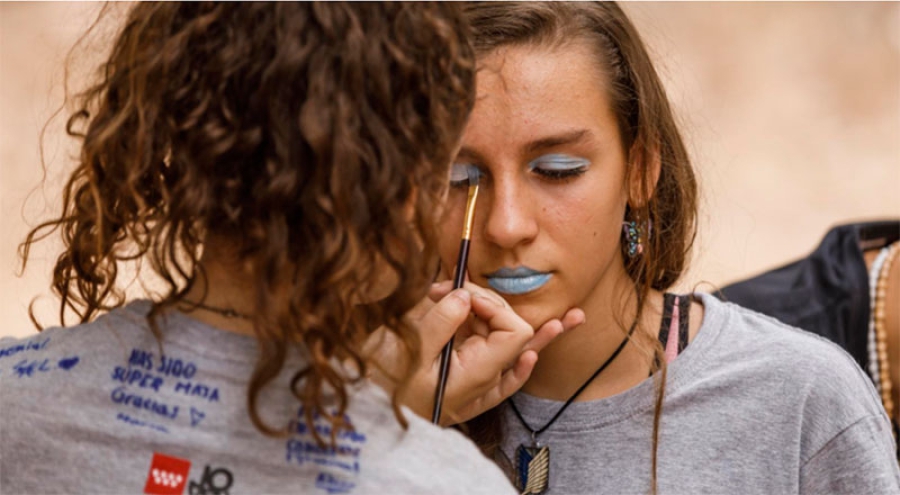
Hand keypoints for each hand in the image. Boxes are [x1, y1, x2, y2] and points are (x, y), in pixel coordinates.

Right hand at [365, 281, 583, 425]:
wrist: (372, 417)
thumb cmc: (385, 387)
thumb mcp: (408, 351)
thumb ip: (442, 322)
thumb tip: (464, 295)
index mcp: (475, 374)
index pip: (513, 333)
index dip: (494, 305)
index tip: (463, 295)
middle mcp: (484, 383)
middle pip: (512, 335)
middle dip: (489, 304)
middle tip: (447, 288)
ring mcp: (480, 389)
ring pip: (515, 353)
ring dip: (521, 329)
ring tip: (569, 320)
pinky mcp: (471, 390)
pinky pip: (505, 376)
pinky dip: (520, 358)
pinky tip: (537, 354)